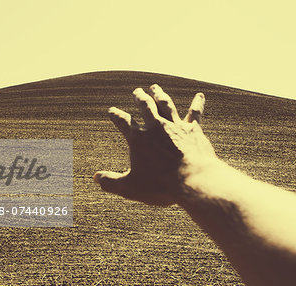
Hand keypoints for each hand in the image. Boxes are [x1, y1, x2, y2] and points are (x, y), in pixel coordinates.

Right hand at [93, 85, 216, 205]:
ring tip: (155, 88)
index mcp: (138, 138)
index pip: (122, 122)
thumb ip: (111, 182)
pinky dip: (197, 103)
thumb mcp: (130, 187)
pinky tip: (200, 96)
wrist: (192, 181)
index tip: (112, 111)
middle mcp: (156, 127)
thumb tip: (95, 178)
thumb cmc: (160, 186)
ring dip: (160, 95)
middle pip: (145, 107)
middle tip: (137, 91)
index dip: (116, 115)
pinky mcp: (193, 130)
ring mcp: (175, 126)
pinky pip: (195, 113)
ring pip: (165, 105)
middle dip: (139, 98)